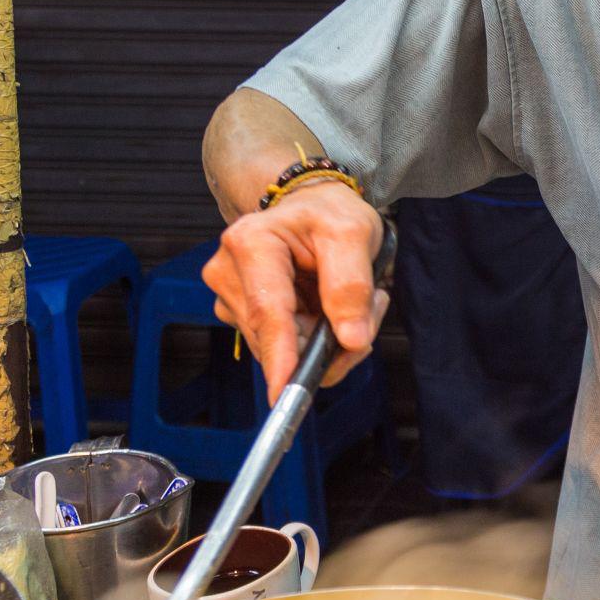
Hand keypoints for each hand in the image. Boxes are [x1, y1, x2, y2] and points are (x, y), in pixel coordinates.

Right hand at [201, 180, 389, 398]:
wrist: (311, 207)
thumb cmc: (328, 214)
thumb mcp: (353, 233)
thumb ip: (351, 285)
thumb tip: (351, 339)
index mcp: (251, 244)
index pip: (268, 312)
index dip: (281, 356)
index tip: (285, 392)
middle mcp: (228, 273)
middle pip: (281, 339)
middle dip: (332, 339)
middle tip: (371, 305)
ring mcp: (231, 298)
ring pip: (286, 350)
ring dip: (328, 339)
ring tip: (353, 300)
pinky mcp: (242, 316)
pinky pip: (286, 349)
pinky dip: (317, 338)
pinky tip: (330, 310)